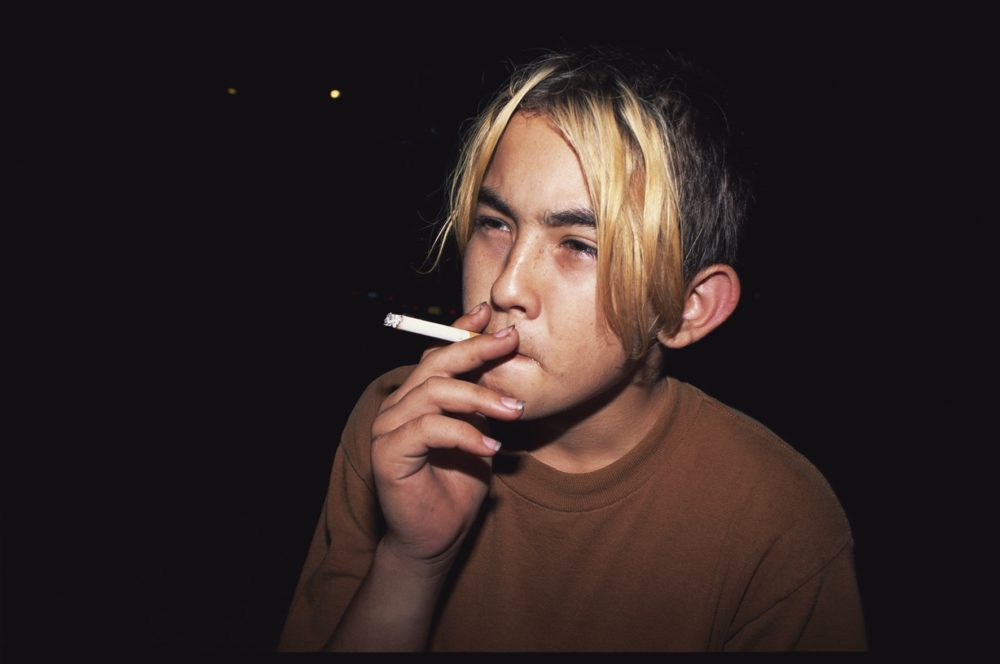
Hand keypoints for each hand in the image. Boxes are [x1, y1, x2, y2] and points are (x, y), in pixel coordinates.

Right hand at [370, 302, 523, 575]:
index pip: (437, 354)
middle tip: (510, 342)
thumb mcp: (478, 433)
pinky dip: (464, 433)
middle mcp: (397, 405)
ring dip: (479, 397)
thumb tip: (505, 360)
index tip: (490, 316)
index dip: (462, 331)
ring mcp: (388, 428)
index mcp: (416, 396)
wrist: (437, 538)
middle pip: (434, 364)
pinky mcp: (387, 453)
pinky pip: (428, 429)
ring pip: (434, 392)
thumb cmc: (458, 486)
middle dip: (475, 349)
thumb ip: (481, 401)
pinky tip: (491, 446)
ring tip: (514, 410)